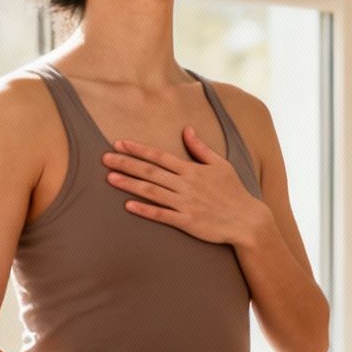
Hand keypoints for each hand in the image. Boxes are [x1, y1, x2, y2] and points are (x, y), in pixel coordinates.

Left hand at [103, 130, 270, 245]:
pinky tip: (128, 205)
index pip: (160, 156)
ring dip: (130, 184)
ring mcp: (185, 203)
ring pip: (152, 191)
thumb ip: (201, 148)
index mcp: (192, 169)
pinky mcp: (187, 222)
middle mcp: (186, 184)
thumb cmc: (234, 191)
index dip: (138, 150)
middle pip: (150, 171)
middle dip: (126, 163)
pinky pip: (162, 215)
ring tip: (110, 178)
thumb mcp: (220, 164)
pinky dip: (145, 210)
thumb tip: (186, 129)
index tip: (119, 144)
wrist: (247, 220)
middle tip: (104, 158)